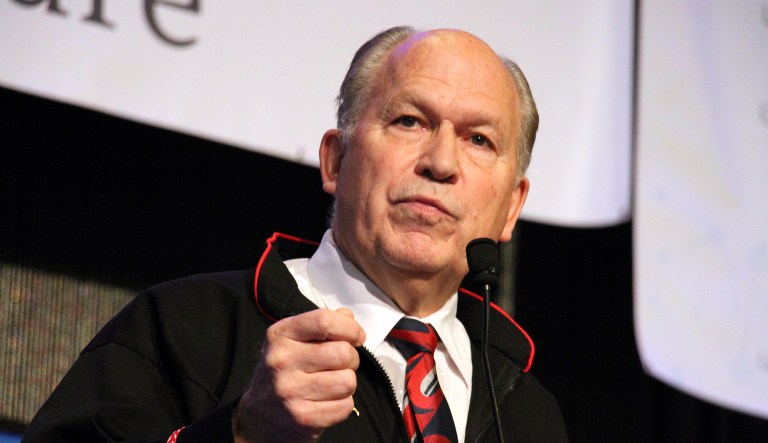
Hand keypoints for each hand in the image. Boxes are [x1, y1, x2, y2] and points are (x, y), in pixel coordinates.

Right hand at [234, 308, 365, 442]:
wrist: (258, 418)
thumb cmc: (283, 374)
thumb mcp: (292, 341)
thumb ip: (321, 325)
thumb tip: (347, 317)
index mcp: (280, 335)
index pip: (324, 321)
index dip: (350, 328)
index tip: (357, 336)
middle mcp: (281, 361)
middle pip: (343, 353)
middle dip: (351, 359)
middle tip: (340, 366)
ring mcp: (290, 391)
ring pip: (347, 381)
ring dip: (346, 384)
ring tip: (331, 385)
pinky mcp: (302, 417)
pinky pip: (345, 406)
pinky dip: (342, 404)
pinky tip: (326, 402)